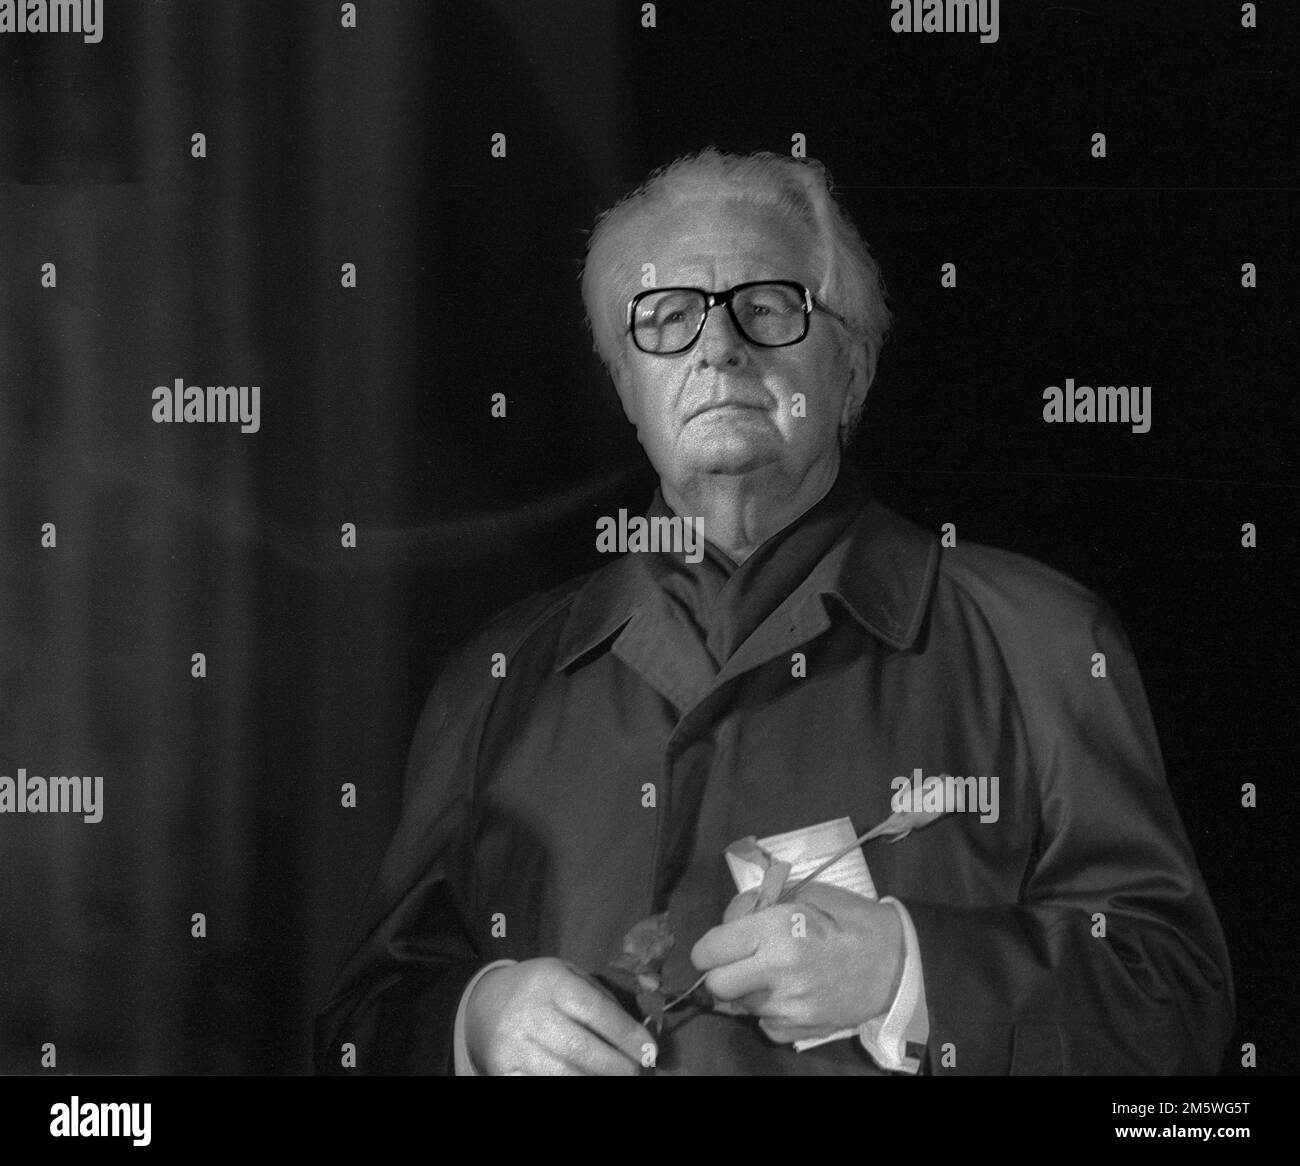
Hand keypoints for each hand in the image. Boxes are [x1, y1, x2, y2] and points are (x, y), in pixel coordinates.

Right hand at [464, 957, 657, 1074]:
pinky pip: (541, 1086)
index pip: (595, 1010)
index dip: (626, 1033)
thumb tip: (638, 1033)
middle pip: (581, 1049)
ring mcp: (513, 1046)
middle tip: (637, 1073)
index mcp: (550, 981)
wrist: (483, 1004)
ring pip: (563, 1076)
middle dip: (616, 1066)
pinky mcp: (502, 1071)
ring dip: (596, 1081)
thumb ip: (600, 998)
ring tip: (617, 1080)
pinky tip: (586, 1083)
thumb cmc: (538, 989)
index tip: (649, 1050)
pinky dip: (568, 1088)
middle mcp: (530, 1012)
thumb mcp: (567, 975)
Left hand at [690, 883, 903, 1043]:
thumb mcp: (808, 893)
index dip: (709, 946)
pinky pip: (764, 1023)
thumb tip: (733, 916)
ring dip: (747, 990)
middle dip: (721, 971)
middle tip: (740, 959)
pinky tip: (790, 993)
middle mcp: (776, 973)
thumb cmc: (853, 920)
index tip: (722, 942)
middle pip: (715, 985)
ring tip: (774, 973)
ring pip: (739, 1005)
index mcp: (775, 931)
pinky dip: (768, 1010)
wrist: (899, 964)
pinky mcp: (800, 1031)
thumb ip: (763, 901)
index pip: (709, 950)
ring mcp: (788, 1008)